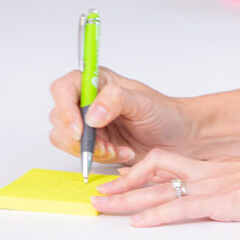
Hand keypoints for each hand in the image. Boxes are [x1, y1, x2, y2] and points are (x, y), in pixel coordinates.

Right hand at [49, 67, 198, 164]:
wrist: (180, 138)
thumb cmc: (166, 115)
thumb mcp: (143, 102)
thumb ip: (115, 100)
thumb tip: (92, 114)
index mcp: (98, 82)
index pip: (64, 88)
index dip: (65, 108)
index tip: (79, 129)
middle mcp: (89, 101)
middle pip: (59, 116)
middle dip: (81, 137)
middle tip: (105, 145)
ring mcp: (89, 124)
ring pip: (65, 138)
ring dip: (90, 150)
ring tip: (116, 149)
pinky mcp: (93, 144)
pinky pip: (79, 154)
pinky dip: (98, 158)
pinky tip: (120, 154)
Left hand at [90, 145, 239, 226]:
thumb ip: (238, 192)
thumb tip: (232, 201)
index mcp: (214, 169)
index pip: (167, 165)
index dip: (140, 174)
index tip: (122, 183)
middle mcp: (207, 174)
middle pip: (152, 172)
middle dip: (122, 185)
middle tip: (98, 194)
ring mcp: (212, 187)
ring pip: (157, 190)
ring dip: (127, 200)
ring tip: (102, 207)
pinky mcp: (221, 202)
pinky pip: (180, 207)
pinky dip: (156, 215)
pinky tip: (139, 223)